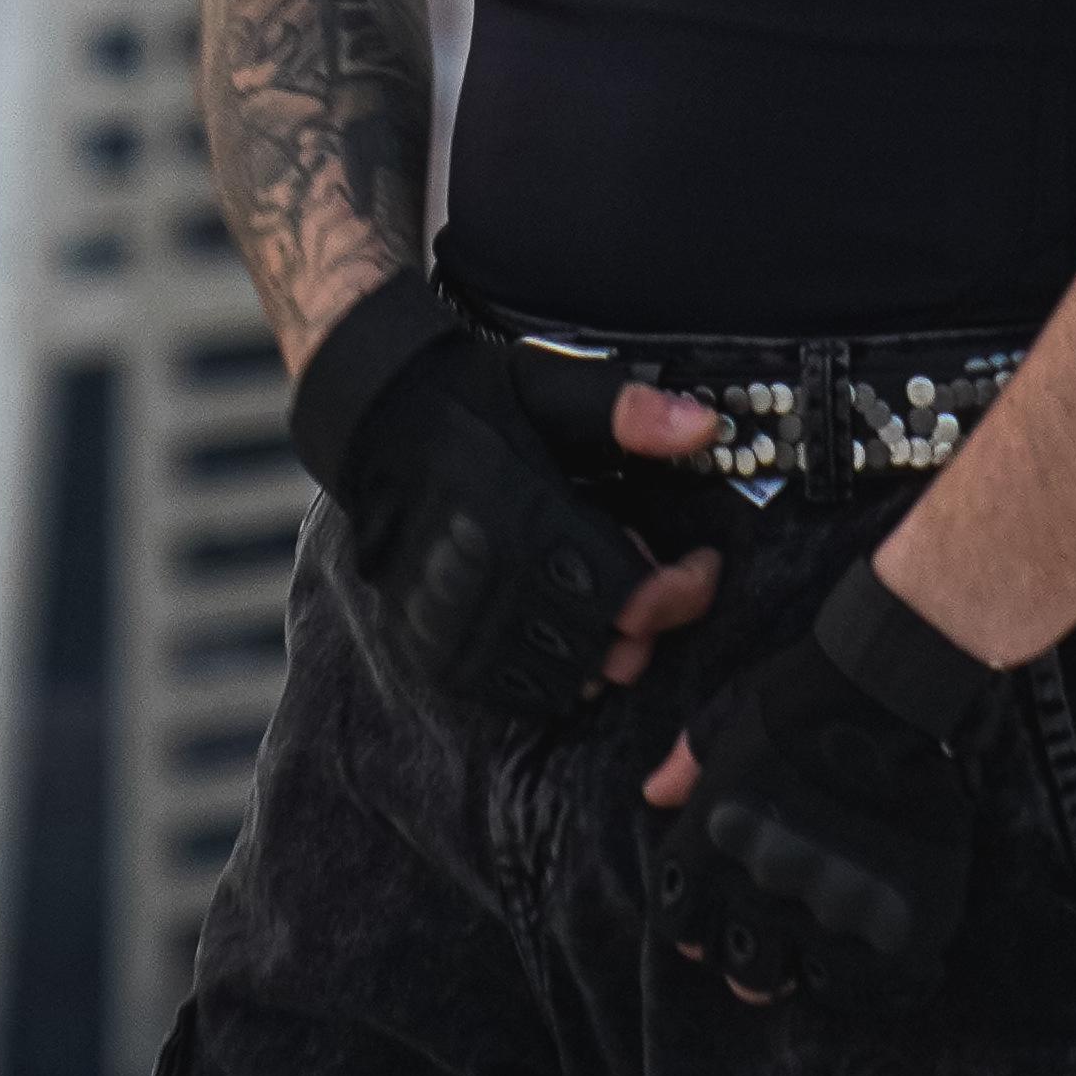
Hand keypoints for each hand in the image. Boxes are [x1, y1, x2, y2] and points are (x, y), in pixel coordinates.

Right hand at [288, 277, 718, 719]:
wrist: (371, 419)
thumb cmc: (471, 400)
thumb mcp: (551, 386)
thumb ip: (627, 411)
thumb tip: (703, 428)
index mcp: (519, 513)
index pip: (624, 594)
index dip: (677, 592)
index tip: (699, 566)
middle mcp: (481, 575)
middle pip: (600, 645)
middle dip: (644, 620)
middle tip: (645, 576)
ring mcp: (449, 618)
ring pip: (559, 677)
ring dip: (599, 648)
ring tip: (598, 598)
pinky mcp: (428, 643)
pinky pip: (509, 689)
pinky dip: (548, 670)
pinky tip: (557, 627)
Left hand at [643, 561, 994, 1013]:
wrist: (888, 685)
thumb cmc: (802, 692)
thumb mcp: (728, 716)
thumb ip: (690, 762)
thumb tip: (654, 795)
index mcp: (710, 845)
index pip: (679, 923)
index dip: (698, 927)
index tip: (718, 922)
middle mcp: (757, 887)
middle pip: (742, 967)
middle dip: (753, 964)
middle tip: (776, 948)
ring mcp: (824, 908)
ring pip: (803, 977)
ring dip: (810, 965)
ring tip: (827, 943)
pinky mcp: (888, 920)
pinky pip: (872, 979)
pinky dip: (873, 970)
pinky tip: (878, 944)